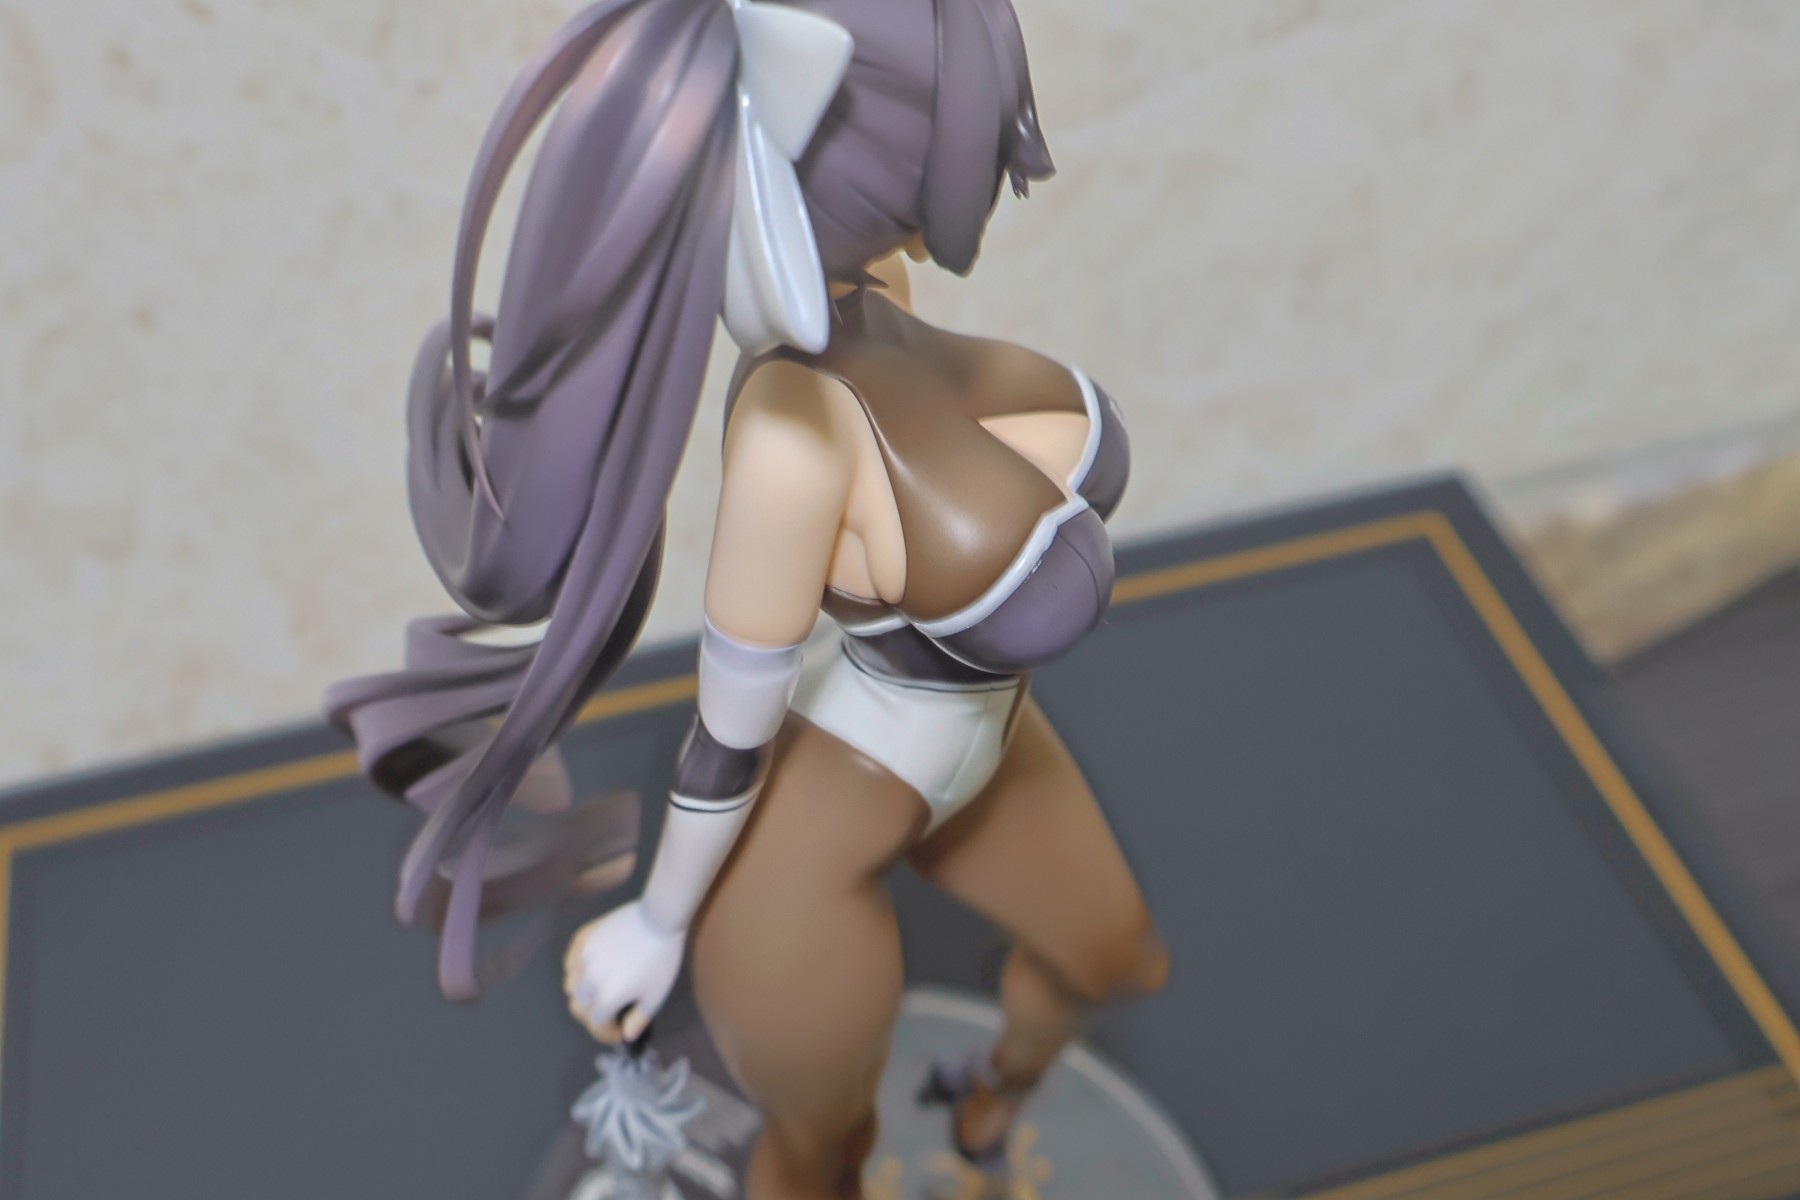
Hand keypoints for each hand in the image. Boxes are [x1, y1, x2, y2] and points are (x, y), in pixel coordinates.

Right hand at [563, 901, 684, 1043]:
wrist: (658, 918)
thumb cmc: (661, 959)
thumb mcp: (656, 996)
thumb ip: (639, 1020)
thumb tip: (626, 1036)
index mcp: (606, 998)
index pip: (596, 1024)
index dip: (607, 1032)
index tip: (618, 1031)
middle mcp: (588, 981)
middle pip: (580, 1008)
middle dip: (593, 1016)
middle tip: (610, 1014)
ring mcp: (582, 958)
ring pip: (571, 986)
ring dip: (582, 994)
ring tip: (599, 991)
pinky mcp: (581, 940)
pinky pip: (570, 963)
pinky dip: (576, 971)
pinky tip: (590, 970)